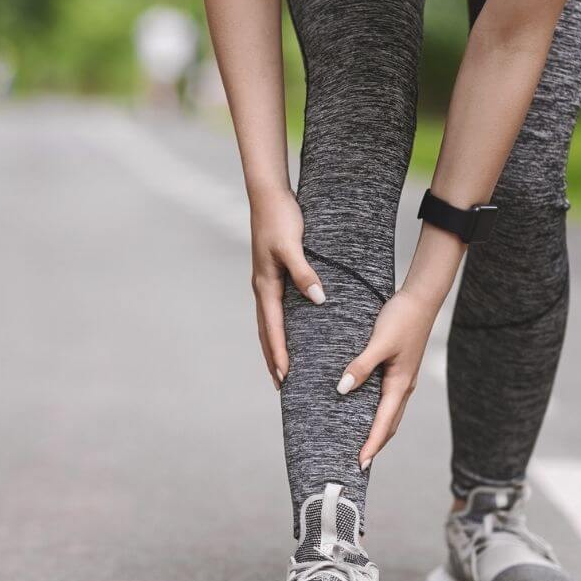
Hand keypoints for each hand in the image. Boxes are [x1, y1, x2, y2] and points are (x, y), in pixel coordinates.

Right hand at [250, 190, 324, 388]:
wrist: (268, 196)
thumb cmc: (280, 219)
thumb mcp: (292, 246)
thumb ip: (304, 273)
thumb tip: (318, 299)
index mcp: (266, 284)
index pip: (273, 328)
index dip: (279, 353)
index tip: (284, 376)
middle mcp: (262, 287)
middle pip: (266, 331)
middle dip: (272, 358)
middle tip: (281, 384)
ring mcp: (265, 281)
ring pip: (268, 322)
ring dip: (272, 346)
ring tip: (279, 367)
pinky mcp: (271, 274)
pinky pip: (274, 309)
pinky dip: (277, 327)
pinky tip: (285, 332)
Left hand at [335, 288, 440, 468]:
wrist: (420, 299)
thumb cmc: (401, 319)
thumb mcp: (379, 342)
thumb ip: (361, 366)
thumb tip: (342, 389)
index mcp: (400, 384)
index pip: (383, 423)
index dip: (372, 445)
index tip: (360, 464)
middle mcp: (403, 386)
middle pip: (388, 425)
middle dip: (375, 445)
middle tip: (358, 464)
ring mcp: (402, 379)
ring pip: (389, 413)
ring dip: (377, 431)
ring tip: (361, 445)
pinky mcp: (399, 370)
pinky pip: (387, 399)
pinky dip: (377, 413)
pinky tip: (363, 411)